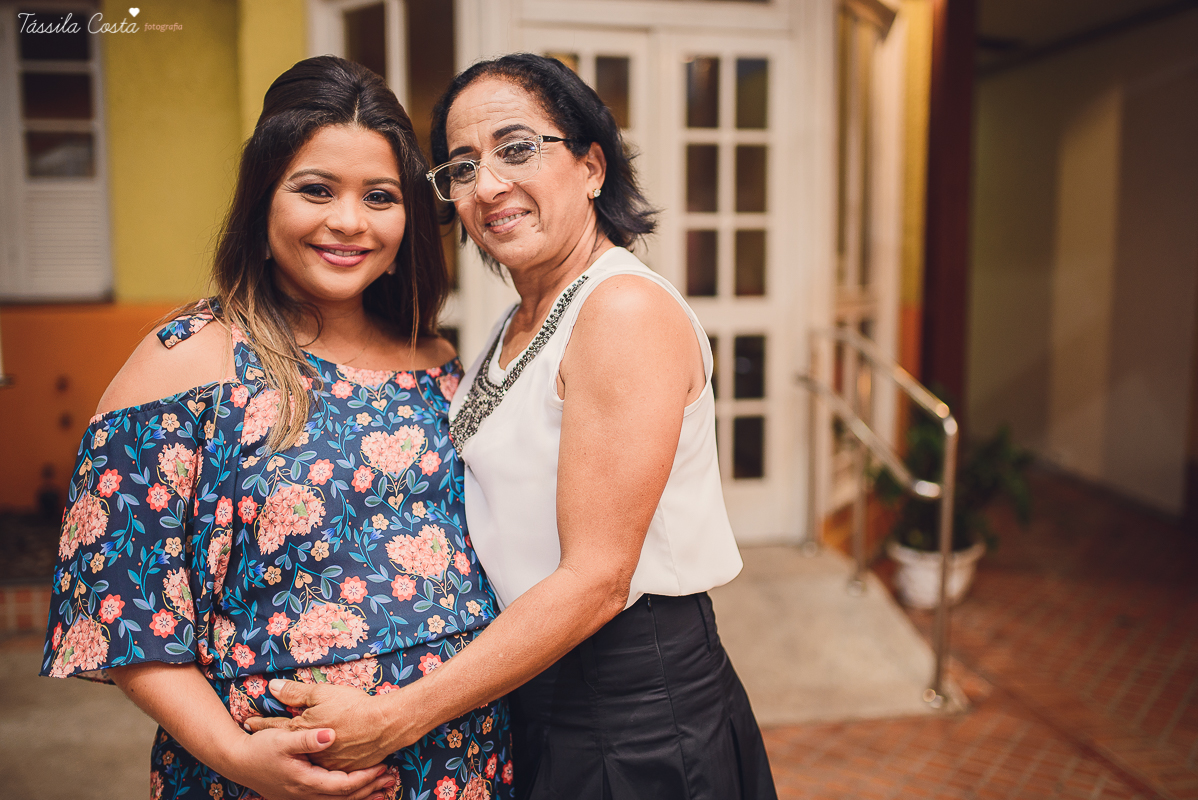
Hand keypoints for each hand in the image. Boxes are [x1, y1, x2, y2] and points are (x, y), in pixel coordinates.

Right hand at [231, 726, 395, 799]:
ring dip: (361, 796)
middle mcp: (305, 794)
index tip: (383, 767)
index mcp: (305, 781)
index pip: (343, 785)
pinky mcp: (298, 795)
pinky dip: (346, 797)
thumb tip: (331, 734)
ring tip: (383, 790)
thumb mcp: (283, 738)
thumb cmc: (259, 747)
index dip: (365, 778)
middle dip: (369, 789)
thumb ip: (308, 738)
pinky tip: (357, 793)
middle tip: (391, 780)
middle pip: (345, 798)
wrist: (236, 761)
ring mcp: (301, 797)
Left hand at [245, 680, 399, 771]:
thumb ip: (295, 692)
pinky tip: (313, 767)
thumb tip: (272, 687)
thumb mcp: (322, 693)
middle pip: (287, 748)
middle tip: (259, 745)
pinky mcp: (343, 769)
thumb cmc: (354, 706)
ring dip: (294, 757)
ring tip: (283, 758)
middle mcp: (310, 753)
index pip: (275, 727)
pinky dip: (315, 767)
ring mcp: (326, 764)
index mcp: (303, 732)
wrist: (385, 724)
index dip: (261, 723)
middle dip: (272, 745)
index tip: (248, 723)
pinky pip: (324, 771)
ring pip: (304, 762)